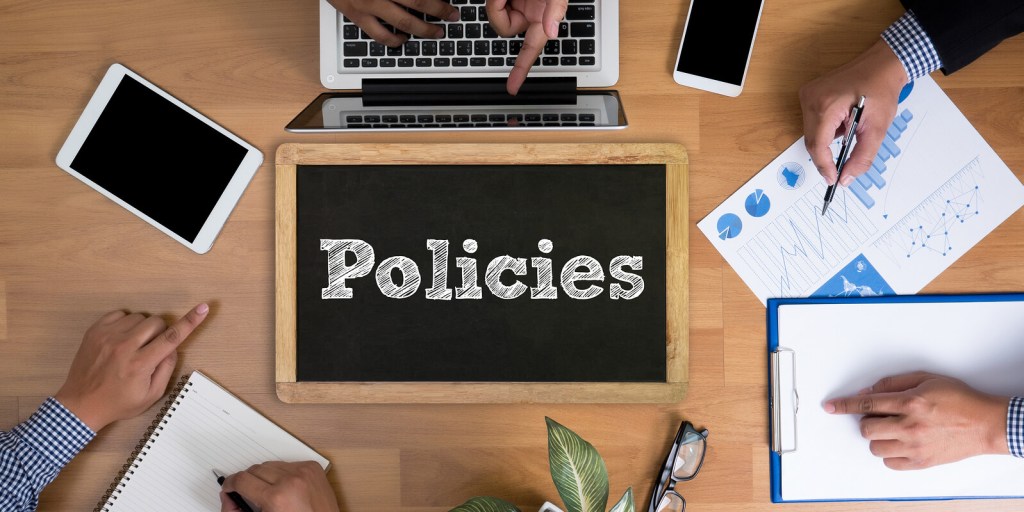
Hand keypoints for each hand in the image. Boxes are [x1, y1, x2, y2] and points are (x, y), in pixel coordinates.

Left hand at [54, 304, 208, 431]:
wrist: (81, 404)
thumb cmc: (119, 403)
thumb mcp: (151, 395)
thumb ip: (167, 369)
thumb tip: (173, 347)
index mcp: (140, 364)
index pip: (171, 337)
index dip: (190, 322)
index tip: (203, 308)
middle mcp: (124, 346)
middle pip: (156, 322)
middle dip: (161, 332)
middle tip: (152, 348)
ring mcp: (107, 336)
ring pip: (139, 317)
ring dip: (143, 329)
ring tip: (134, 345)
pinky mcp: (95, 331)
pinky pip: (120, 314)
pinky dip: (126, 323)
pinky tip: (122, 339)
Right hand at [219, 461, 338, 511]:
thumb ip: (238, 511)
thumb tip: (228, 498)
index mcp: (276, 498)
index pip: (241, 480)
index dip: (230, 484)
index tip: (229, 489)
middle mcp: (291, 480)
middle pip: (254, 470)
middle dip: (248, 482)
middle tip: (249, 496)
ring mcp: (303, 471)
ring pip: (270, 465)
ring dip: (265, 477)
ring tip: (270, 493)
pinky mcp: (313, 468)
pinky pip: (288, 463)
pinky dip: (283, 474)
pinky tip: (286, 488)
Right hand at [327, 0, 458, 46]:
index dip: (439, 2)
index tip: (450, 6)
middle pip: (418, 3)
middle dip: (439, 12)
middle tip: (451, 16)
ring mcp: (369, 5)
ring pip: (403, 22)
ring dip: (423, 30)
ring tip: (435, 32)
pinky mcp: (357, 16)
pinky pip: (380, 35)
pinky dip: (394, 41)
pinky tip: (403, 40)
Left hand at [487, 0, 567, 94]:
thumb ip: (556, 8)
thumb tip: (552, 32)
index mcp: (542, 18)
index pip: (531, 49)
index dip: (521, 69)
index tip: (512, 88)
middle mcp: (527, 14)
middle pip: (503, 30)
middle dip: (497, 12)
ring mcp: (514, 7)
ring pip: (494, 17)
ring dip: (495, 3)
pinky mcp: (503, 0)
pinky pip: (491, 6)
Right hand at [799, 39, 908, 185]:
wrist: (882, 64)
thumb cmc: (881, 89)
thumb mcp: (877, 128)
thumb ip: (862, 157)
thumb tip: (846, 178)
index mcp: (827, 106)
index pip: (817, 145)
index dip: (824, 166)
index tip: (833, 179)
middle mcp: (811, 99)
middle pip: (811, 141)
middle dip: (825, 156)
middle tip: (840, 168)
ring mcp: (807, 95)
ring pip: (810, 133)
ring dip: (826, 142)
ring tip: (849, 135)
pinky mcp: (808, 94)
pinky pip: (811, 122)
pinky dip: (825, 131)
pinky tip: (843, 124)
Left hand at [824, 372, 1008, 469]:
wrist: (986, 424)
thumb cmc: (960, 400)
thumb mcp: (927, 379)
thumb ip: (894, 384)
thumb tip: (869, 391)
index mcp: (911, 402)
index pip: (867, 403)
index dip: (844, 405)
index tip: (830, 406)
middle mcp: (911, 426)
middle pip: (867, 428)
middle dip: (867, 420)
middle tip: (881, 416)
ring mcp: (916, 446)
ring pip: (875, 447)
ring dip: (878, 437)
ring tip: (894, 429)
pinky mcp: (922, 462)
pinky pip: (890, 463)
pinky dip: (890, 454)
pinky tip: (900, 443)